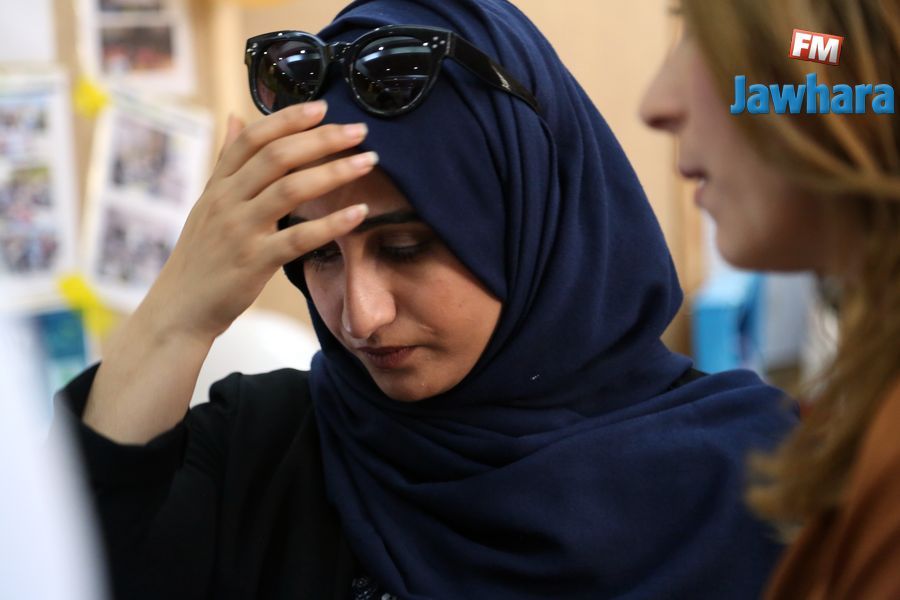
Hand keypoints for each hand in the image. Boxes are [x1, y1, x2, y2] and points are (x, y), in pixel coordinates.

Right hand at [139, 101, 374, 342]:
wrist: (179, 308)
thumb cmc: (201, 255)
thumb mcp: (207, 202)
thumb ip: (227, 161)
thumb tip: (234, 117)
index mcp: (219, 185)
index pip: (253, 138)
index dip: (288, 119)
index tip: (323, 107)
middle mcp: (227, 201)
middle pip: (277, 157)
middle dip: (322, 139)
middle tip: (359, 130)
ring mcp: (240, 231)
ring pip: (290, 190)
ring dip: (334, 172)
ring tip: (367, 162)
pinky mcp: (254, 262)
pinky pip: (298, 238)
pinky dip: (331, 224)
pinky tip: (358, 213)